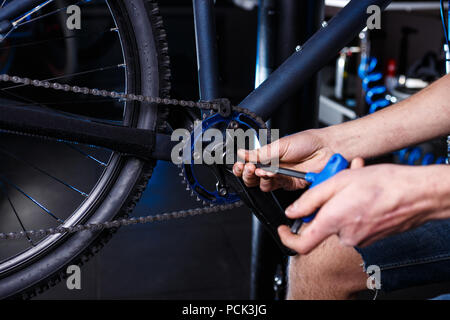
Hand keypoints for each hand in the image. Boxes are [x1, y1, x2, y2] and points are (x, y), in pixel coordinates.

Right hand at [232, 129, 334, 191]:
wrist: (326, 149)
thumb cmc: (308, 142)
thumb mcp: (279, 145)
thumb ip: (260, 153)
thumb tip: (242, 153)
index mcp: (269, 155)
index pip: (250, 163)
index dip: (242, 165)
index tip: (239, 163)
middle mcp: (273, 166)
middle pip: (252, 176)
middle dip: (246, 173)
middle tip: (247, 168)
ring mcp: (281, 176)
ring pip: (261, 184)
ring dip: (257, 177)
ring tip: (259, 170)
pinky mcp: (289, 184)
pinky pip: (274, 186)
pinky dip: (269, 181)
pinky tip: (270, 174)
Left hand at [278, 160, 449, 253]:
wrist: (418, 194)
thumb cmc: (384, 185)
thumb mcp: (338, 181)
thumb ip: (310, 199)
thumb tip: (293, 212)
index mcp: (333, 222)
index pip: (302, 244)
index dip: (288, 237)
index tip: (283, 228)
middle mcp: (345, 235)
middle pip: (323, 220)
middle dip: (326, 199)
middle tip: (334, 179)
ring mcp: (360, 238)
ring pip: (339, 216)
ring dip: (342, 198)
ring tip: (355, 179)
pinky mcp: (371, 235)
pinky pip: (354, 219)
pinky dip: (354, 204)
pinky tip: (365, 189)